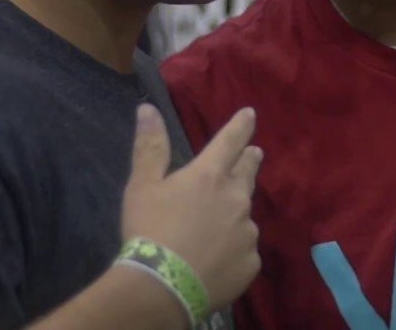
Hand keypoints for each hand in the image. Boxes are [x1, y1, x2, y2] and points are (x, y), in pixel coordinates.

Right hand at [122, 104, 262, 311]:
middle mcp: (236, 199)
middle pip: (248, 174)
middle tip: (254, 155)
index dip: (241, 126)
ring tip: (218, 225)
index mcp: (210, 176)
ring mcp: (247, 232)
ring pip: (245, 216)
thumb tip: (148, 109)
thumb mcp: (142, 186)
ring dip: (236, 213)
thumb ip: (150, 146)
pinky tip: (219, 258)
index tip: (251, 114)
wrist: (161, 287)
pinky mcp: (250, 262)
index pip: (231, 141)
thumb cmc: (149, 231)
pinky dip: (234, 248)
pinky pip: (244, 249)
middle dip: (250, 162)